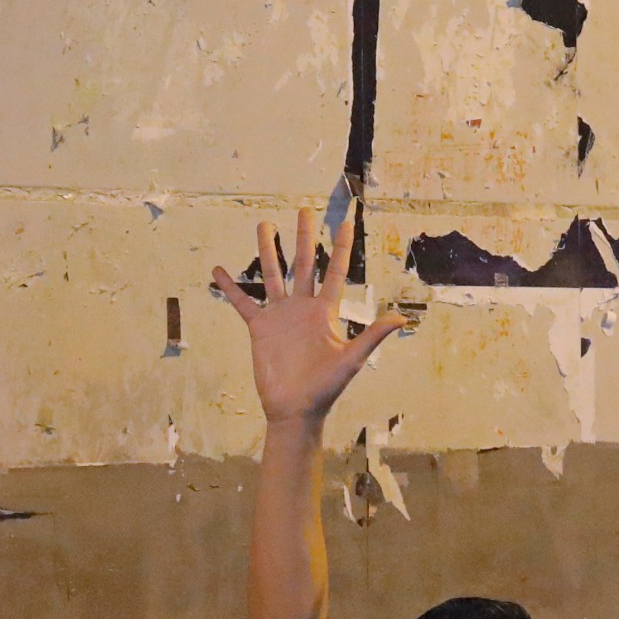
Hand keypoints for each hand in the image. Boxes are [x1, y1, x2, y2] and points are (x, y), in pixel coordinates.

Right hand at [212, 205, 408, 425]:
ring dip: (269, 250)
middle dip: (304, 236)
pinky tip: (218, 270)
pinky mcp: (260, 328)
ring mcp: (281, 316)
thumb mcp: (351, 360)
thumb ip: (372, 335)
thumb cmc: (326, 389)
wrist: (295, 409)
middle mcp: (303, 308)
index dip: (341, 246)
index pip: (336, 271)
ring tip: (265, 224)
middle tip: (303, 209)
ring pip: (274, 274)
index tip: (346, 221)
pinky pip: (243, 302)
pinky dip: (230, 287)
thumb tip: (401, 318)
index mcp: (326, 311)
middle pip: (304, 263)